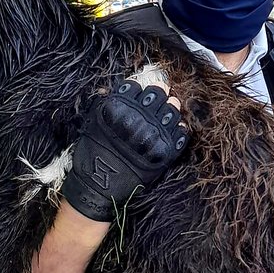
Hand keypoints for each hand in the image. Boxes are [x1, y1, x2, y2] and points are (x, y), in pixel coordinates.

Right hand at [61, 78, 188, 221]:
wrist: (99, 185)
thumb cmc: (93, 153)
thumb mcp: (93, 122)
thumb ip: (106, 102)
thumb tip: (115, 89)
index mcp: (119, 107)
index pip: (137, 87)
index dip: (141, 88)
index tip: (142, 91)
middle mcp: (139, 118)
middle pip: (158, 95)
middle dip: (159, 94)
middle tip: (159, 96)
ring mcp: (155, 134)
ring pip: (172, 111)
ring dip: (171, 108)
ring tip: (168, 110)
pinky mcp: (166, 151)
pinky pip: (181, 133)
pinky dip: (180, 128)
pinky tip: (175, 127)